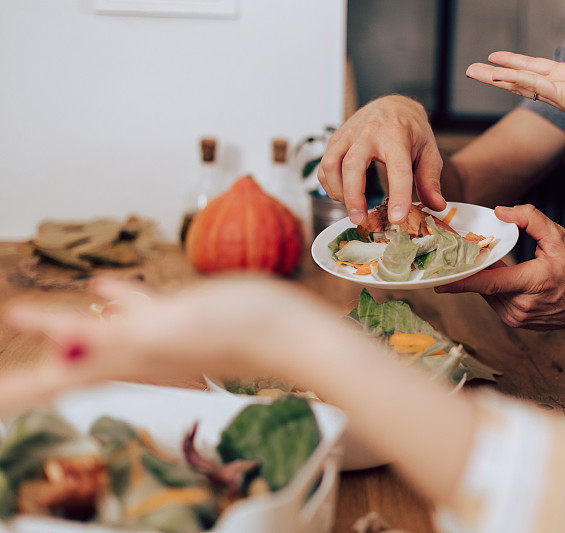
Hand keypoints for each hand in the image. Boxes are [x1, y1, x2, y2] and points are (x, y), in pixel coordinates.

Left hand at [0, 277, 347, 412]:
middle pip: (65, 370)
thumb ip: (115, 341)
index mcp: (124, 361)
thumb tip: (63, 347)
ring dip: (61, 333)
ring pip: (93, 336)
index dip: (21, 392)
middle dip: (32, 378)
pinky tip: (103, 284)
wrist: (283, 330)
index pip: (56, 383)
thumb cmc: (233, 334)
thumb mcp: (167, 335)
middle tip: (4, 392)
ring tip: (31, 320)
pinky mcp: (177, 318)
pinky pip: (133, 309)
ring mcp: (156, 338)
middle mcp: (134, 356)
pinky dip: (112, 298)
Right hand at [318, 95, 445, 223]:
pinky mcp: (337, 138)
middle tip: (360, 220)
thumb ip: (430, 180)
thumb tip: (436, 206)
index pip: (398, 168)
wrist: (394, 105)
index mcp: (397, 135)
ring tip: (352, 208)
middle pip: (353, 165)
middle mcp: (369, 132)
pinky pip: (325, 165)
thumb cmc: (412, 131)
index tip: (397, 218)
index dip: (398, 195)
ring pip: (332, 164)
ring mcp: (349, 134)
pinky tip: (343, 195)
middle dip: (354, 196)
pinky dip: (329, 185)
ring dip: (338, 191)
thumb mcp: (429, 152)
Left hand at [436, 205, 564, 331]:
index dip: (462, 281)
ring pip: (487, 294)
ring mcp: (518, 318)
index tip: (439, 281)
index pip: (489, 283)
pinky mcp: (516, 322)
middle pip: (484, 286)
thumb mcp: (560, 238)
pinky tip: (493, 274)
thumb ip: (531, 219)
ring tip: (476, 261)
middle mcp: (522, 305)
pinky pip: (494, 301)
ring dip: (481, 279)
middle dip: (470, 270)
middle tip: (456, 254)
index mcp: (533, 283)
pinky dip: (491, 288)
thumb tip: (500, 211)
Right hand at [466, 38, 564, 141]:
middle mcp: (558, 87)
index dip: (515, 62)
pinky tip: (499, 75)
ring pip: (520, 82)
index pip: (535, 69)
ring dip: (496, 77)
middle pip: (519, 78)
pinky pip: (535, 85)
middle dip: (495, 73)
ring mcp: (558, 93)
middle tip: (470, 69)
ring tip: (473, 71)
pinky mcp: (562, 96)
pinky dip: (516, 79)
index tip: (495, 58)